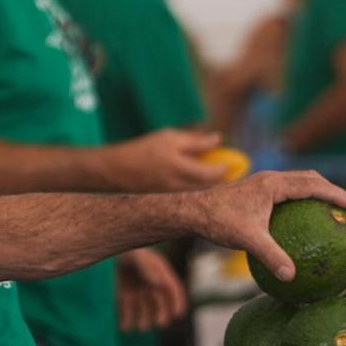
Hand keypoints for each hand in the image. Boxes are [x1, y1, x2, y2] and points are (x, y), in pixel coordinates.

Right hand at [107, 129, 228, 192]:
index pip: (216, 174)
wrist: (115, 172)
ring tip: (213, 180)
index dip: (226, 168)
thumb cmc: (143, 150)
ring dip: (211, 190)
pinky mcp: (168, 207)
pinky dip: (197, 195)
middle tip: (228, 174)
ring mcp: (175, 201)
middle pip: (212, 190)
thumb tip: (218, 139)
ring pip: (202, 198)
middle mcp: (182, 189)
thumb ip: (196, 141)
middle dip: (223, 182)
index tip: (230, 163)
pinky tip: (196, 187)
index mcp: (183, 170)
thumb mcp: (170, 138)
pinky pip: (190, 202)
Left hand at [117, 248, 187, 330]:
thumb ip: (147, 268)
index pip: (172, 287)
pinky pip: (127, 312)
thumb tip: (159, 283)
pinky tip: (124, 327)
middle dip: (162, 313)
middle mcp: (149, 282)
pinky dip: (127, 321)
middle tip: (161, 323)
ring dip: (145, 321)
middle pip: (161, 302)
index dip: (177, 300)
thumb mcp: (136, 256)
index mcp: (157, 270)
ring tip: (141, 327)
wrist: (103, 246)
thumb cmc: (122, 250)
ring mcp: (136, 289)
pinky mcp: (122, 296)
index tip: (178, 314)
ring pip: (145, 310)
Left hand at [190, 172, 345, 280]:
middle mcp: (270, 179)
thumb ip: (271, 256)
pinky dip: (297, 200)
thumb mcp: (248, 239)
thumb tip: (290, 276)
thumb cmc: (219, 221)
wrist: (192, 210)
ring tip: (326, 210)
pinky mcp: (255, 190)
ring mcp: (262, 183)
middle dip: (328, 189)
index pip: (312, 185)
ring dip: (313, 191)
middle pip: (308, 178)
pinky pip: (284, 192)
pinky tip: (297, 222)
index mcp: (273, 184)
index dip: (334, 193)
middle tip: (344, 206)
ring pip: (295, 182)